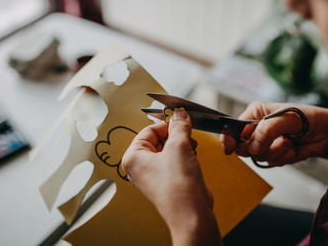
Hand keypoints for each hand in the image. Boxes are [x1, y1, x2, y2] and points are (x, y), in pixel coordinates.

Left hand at [122, 109, 221, 245]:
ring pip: (168, 149)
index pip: (148, 130)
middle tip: (188, 135)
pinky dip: (185, 156)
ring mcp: (154, 175)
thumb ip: (179, 126)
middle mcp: (140, 166)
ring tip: (192, 149)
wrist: (191, 214)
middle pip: (159, 139)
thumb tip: (180, 113)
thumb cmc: (177, 186)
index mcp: (133, 157)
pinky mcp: (167, 181)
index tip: (181, 119)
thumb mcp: (179, 146)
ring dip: (183, 146)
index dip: (167, 124)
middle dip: (176, 136)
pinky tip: (193, 159)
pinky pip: (174, 161)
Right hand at [220, 101, 327, 165]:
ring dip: (275, 152)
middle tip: (270, 142)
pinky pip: (270, 162)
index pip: (234, 127)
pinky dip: (282, 157)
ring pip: (257, 156)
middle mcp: (256, 128)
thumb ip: (267, 129)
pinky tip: (292, 148)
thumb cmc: (309, 118)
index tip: (229, 148)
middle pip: (242, 146)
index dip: (228, 138)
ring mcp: (264, 142)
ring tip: (288, 142)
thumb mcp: (287, 118)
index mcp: (255, 113)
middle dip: (258, 147)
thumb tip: (253, 145)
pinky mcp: (273, 154)